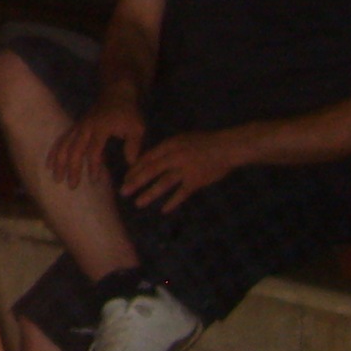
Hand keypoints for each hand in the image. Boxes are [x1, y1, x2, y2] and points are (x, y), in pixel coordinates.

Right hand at [47, 99, 143, 187]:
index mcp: (101, 128)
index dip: (93, 165)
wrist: (115, 93)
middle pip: (75, 149)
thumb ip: (133, 146)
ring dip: (59, 162)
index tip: (94, 180)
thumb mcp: (137, 128)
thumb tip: (130, 164)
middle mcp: (86, 127)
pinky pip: (61, 140)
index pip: (94, 150)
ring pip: (64, 145)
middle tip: (71, 185)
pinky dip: (54, 152)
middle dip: (72, 168)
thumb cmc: (128, 113)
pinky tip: (49, 164)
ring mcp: (78, 126)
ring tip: (56, 178)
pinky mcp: (74, 127)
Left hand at [121, 130, 241, 211]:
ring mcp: (186, 169)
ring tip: (138, 203)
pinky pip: (182, 193)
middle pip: (151, 170)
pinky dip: (172, 202)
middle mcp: (175, 156)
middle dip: (135, 182)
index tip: (125, 178)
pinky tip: (164, 210)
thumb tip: (149, 161)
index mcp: (170, 145)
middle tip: (123, 192)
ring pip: (164, 183)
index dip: (135, 169)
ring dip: (150, 194)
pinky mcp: (196, 180)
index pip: (147, 158)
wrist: (227, 147)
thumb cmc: (204, 142)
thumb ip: (167, 150)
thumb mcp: (182, 140)